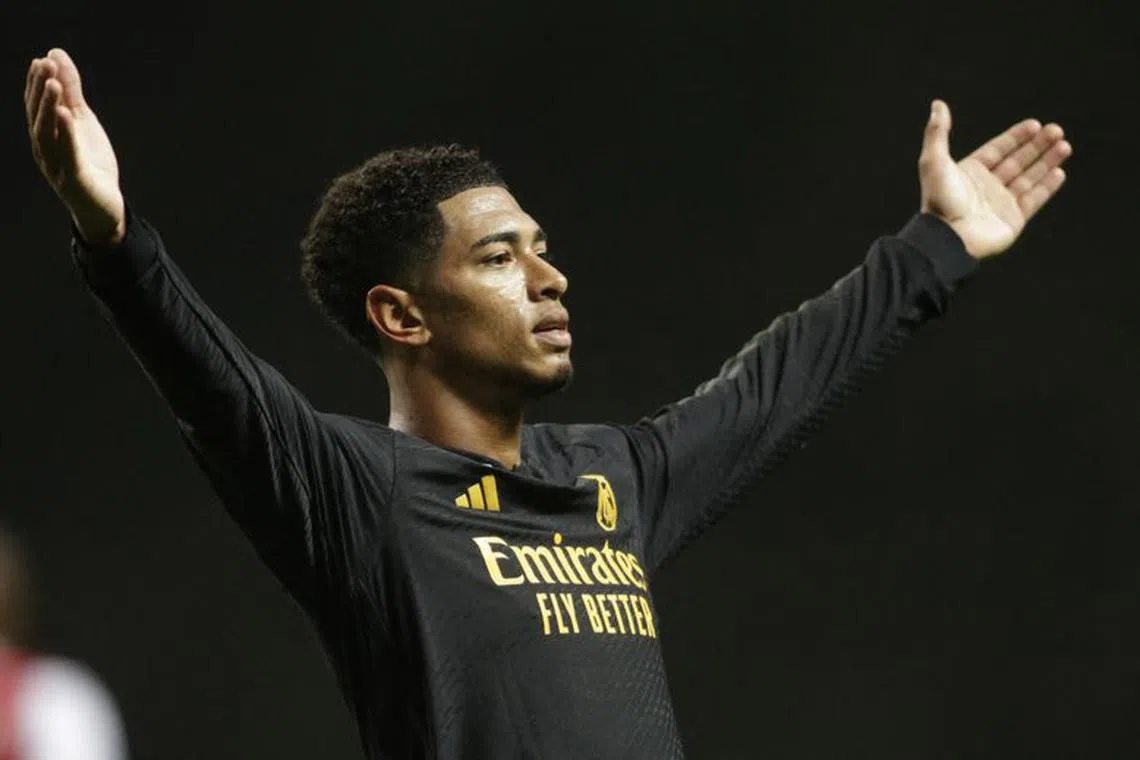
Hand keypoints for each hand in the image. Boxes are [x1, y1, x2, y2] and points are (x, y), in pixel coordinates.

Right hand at [25, 48, 124, 244]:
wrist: (103, 206)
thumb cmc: (89, 161)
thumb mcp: (82, 120)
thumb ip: (72, 91)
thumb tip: (56, 54)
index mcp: (45, 135)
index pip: (35, 106)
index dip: (36, 84)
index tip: (41, 60)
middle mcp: (45, 150)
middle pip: (38, 117)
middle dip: (40, 90)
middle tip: (45, 65)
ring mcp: (57, 166)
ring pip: (47, 135)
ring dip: (48, 107)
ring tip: (55, 85)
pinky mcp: (73, 180)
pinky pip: (68, 155)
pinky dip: (66, 135)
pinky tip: (66, 116)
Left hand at [918, 100, 1071, 258]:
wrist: (947, 238)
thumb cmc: (939, 200)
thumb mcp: (933, 161)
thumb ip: (937, 132)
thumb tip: (937, 104)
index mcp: (970, 173)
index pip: (998, 150)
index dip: (1016, 137)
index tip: (1034, 124)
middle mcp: (987, 187)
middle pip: (1017, 161)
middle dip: (1037, 146)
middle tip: (1056, 130)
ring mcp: (1001, 204)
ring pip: (1029, 178)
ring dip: (1047, 162)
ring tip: (1064, 145)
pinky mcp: (1013, 220)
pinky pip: (1034, 200)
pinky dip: (1047, 186)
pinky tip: (1059, 172)